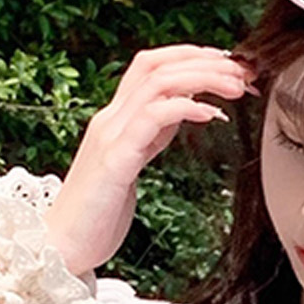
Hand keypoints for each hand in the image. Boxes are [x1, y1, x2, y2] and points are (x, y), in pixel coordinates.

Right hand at [45, 43, 257, 278]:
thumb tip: (183, 110)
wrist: (61, 247)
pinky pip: (151, 119)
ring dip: (201, 77)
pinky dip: (185, 107)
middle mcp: (110, 120)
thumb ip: (152, 135)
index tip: (228, 64)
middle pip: (155, 65)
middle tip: (242, 71)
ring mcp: (110, 138)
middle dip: (203, 60)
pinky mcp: (115, 162)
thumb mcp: (133, 163)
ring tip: (235, 86)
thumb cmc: (96, 215)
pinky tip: (211, 113)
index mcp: (115, 120)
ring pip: (156, 83)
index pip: (150, 67)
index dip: (190, 56)